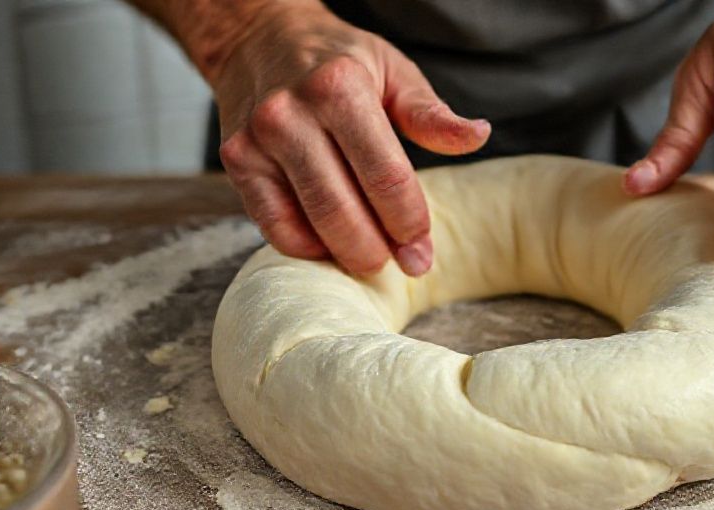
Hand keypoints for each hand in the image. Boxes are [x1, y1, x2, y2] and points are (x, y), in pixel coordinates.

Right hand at [212, 1, 489, 275]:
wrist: (259, 39)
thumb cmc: (338, 61)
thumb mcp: (393, 71)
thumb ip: (431, 113)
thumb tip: (477, 136)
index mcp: (339, 88)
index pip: (385, 175)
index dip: (409, 222)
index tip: (424, 251)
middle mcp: (291, 113)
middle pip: (344, 208)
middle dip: (381, 249)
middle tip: (406, 265)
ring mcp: (257, 140)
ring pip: (309, 222)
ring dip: (347, 254)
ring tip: (374, 260)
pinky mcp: (236, 162)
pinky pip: (273, 225)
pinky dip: (307, 246)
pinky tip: (331, 245)